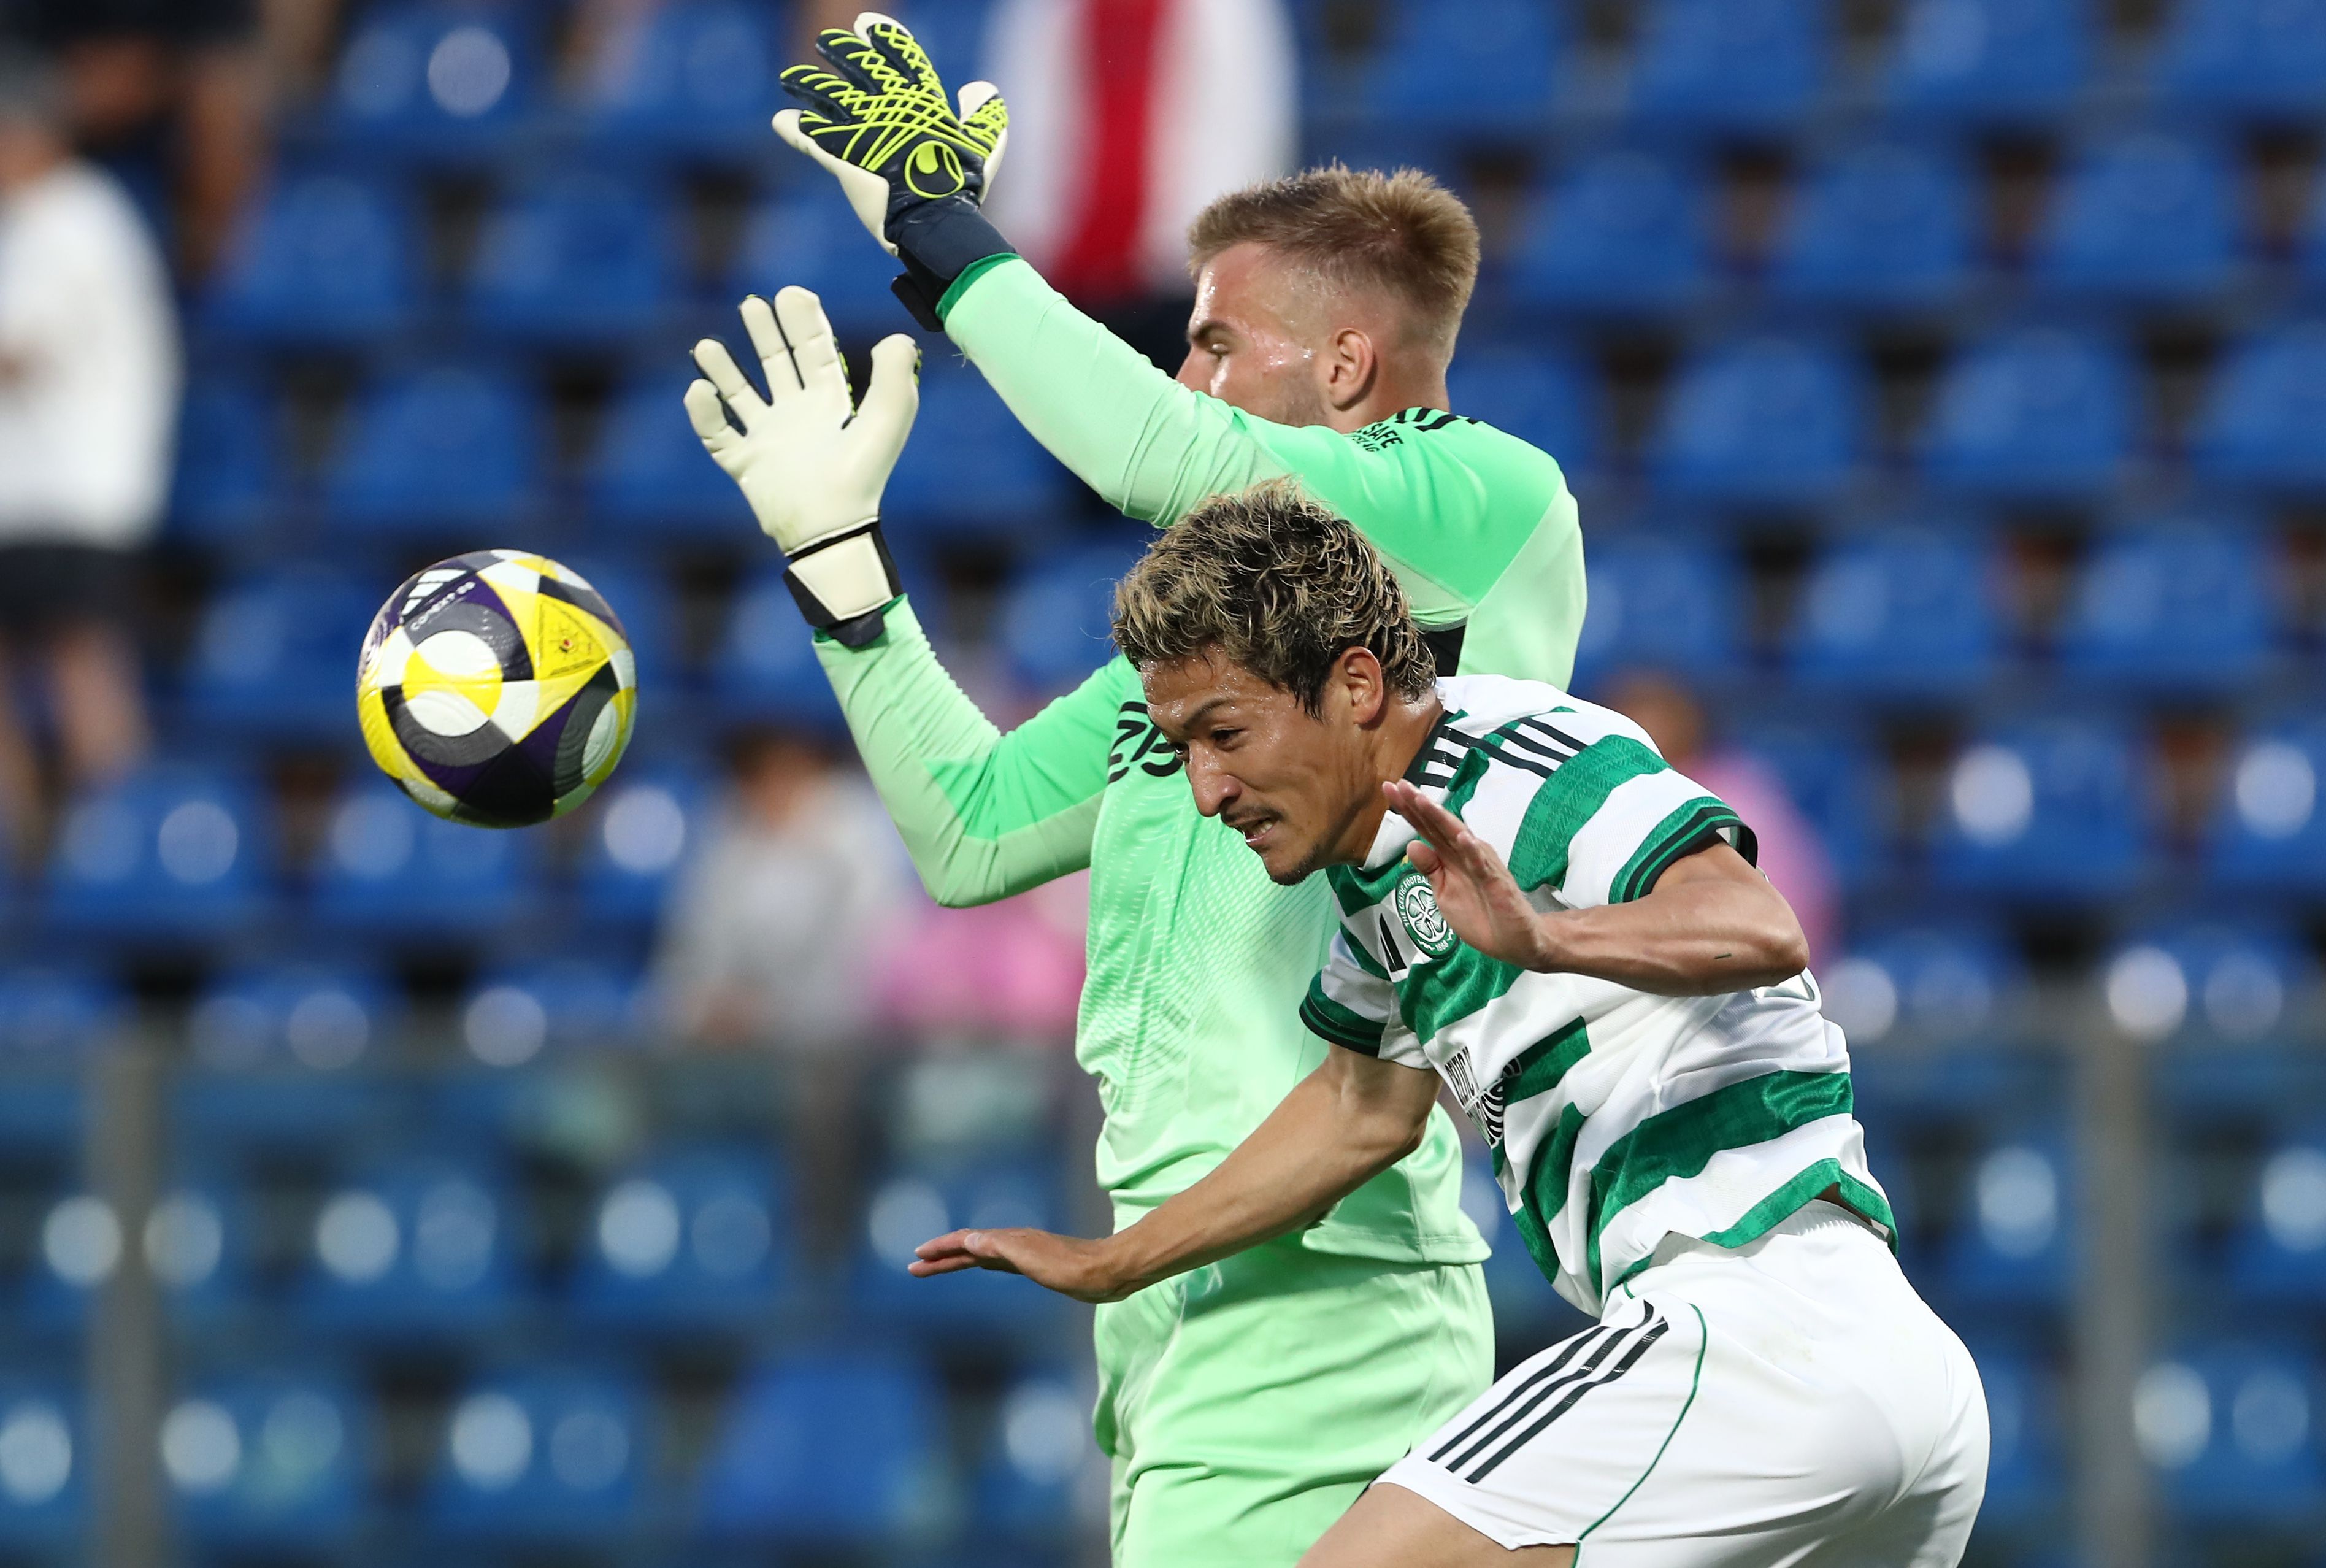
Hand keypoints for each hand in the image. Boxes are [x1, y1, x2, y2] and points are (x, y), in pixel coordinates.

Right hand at [686, 286, 917, 640]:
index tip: (792, 293)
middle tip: (752, 303)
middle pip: (777, 364)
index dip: (804, 322)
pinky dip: (704, 413)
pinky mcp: (746, 465)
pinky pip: (717, 434)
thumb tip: (896, 337)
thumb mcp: (887, 422)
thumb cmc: (862, 478)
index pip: (815, 353)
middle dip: (765, 333)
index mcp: (831, 404)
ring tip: (707, 345)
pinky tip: (699, 390)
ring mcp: (769, 440)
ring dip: (724, 369)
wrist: (831, 529)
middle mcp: (798, 417)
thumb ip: (896, 378)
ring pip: (741, 394)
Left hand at [773, 12, 1008, 257]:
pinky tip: (781, 121)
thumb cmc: (962, 186)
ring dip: (808, 84)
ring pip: (828, 96)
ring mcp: (863, 129)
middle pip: (859, 66)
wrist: (936, 220)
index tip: (867, 25)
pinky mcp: (842, 157)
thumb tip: (979, 87)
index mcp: (923, 101)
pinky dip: (796, 129)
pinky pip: (812, 137)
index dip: (884, 39)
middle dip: (841, 50)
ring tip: (789, 77)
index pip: (902, 57)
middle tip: (824, 41)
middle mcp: (889, 107)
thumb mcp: (985, 145)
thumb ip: (985, 113)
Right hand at [910, 1226, 1139, 1302]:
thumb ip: (1000, 1248)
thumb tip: (968, 1240)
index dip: (940, 1248)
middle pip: (969, 1248)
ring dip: (957, 1260)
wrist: (1107, 1272)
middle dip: (941, 1256)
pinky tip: (981, 1266)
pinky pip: (996, 1262)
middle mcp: (1014, 1244)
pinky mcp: (1036, 1265)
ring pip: (981, 1255)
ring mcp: (1024, 1253)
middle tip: (914, 1266)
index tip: (917, 1256)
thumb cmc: (1072, 1269)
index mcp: (1010, 1241)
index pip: (966, 1242)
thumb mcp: (1032, 1260)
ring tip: (936, 1267)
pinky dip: (979, 1263)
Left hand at [1383, 779, 1552, 971]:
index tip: (1389, 789)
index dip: (1409, 810)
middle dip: (1420, 806)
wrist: (1513, 941)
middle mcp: (1467, 853)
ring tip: (1424, 802)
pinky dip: (1473, 851)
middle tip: (1401, 785)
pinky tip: (1464, 838)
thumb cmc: (1480, 914)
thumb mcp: (1445, 892)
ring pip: (1460, 838)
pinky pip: (1483, 865)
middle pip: (1440, 826)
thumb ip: (1430, 869)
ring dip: (1442, 820)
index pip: (1428, 828)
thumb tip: (1411, 844)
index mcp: (1452, 856)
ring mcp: (1482, 866)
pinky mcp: (1496, 884)